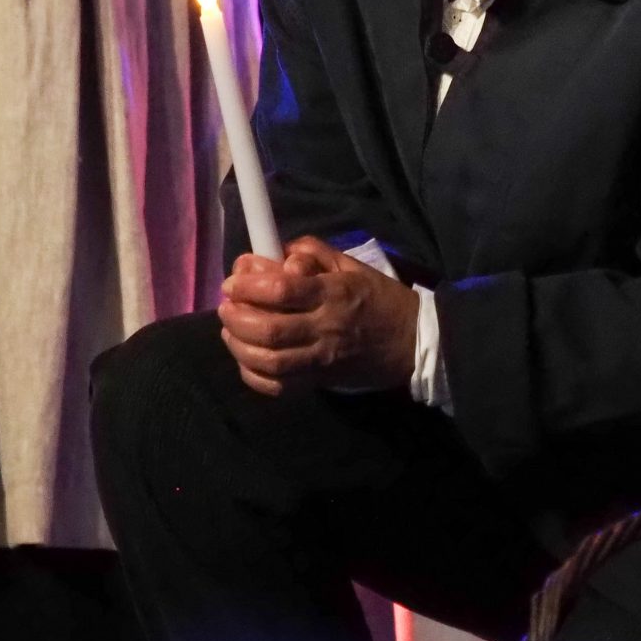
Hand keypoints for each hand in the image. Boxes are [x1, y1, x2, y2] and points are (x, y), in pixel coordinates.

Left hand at [216, 237, 418, 397]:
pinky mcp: (320, 381)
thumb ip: (314, 252)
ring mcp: (322, 359)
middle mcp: (326, 328)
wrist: (413, 343)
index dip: (249, 286)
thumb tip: (276, 252)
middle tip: (227, 306)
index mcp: (335, 294)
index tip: (234, 281)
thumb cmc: (381, 299)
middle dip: (236, 318)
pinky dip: (253, 376)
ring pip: (268, 362)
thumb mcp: (353, 266)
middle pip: (269, 330)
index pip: (282, 290)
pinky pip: (279, 387)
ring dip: (239, 346)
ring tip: (231, 332)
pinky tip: (248, 360)